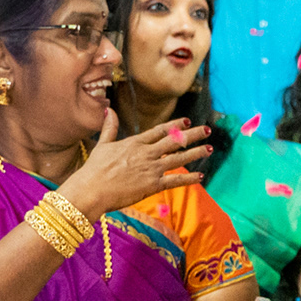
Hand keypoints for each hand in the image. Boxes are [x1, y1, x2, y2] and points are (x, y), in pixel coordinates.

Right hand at [62, 112, 211, 217]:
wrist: (90, 190)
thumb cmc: (93, 169)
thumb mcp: (103, 145)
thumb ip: (110, 128)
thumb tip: (108, 110)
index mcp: (135, 143)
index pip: (160, 131)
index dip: (175, 125)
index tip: (187, 120)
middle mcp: (146, 153)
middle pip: (174, 141)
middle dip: (193, 134)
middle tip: (207, 130)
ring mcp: (151, 169)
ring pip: (179, 158)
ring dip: (196, 153)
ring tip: (210, 148)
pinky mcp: (152, 185)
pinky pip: (175, 180)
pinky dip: (189, 178)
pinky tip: (201, 176)